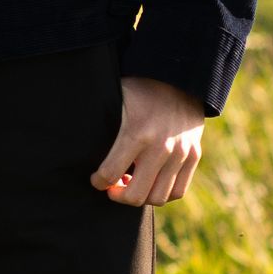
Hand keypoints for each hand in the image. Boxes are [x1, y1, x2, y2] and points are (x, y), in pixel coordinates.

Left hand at [91, 75, 206, 206]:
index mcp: (137, 133)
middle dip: (119, 195)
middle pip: (136, 195)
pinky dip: (162, 192)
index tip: (96, 179)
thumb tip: (78, 147)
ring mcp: (181, 153)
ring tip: (132, 182)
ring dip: (141, 196)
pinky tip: (151, 181)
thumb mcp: (116, 99)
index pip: (110, 174)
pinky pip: (178, 190)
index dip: (98, 182)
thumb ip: (103, 127)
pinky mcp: (194, 155)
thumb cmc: (139, 88)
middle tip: (112, 187)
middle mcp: (161, 147)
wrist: (179, 75)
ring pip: (158, 197)